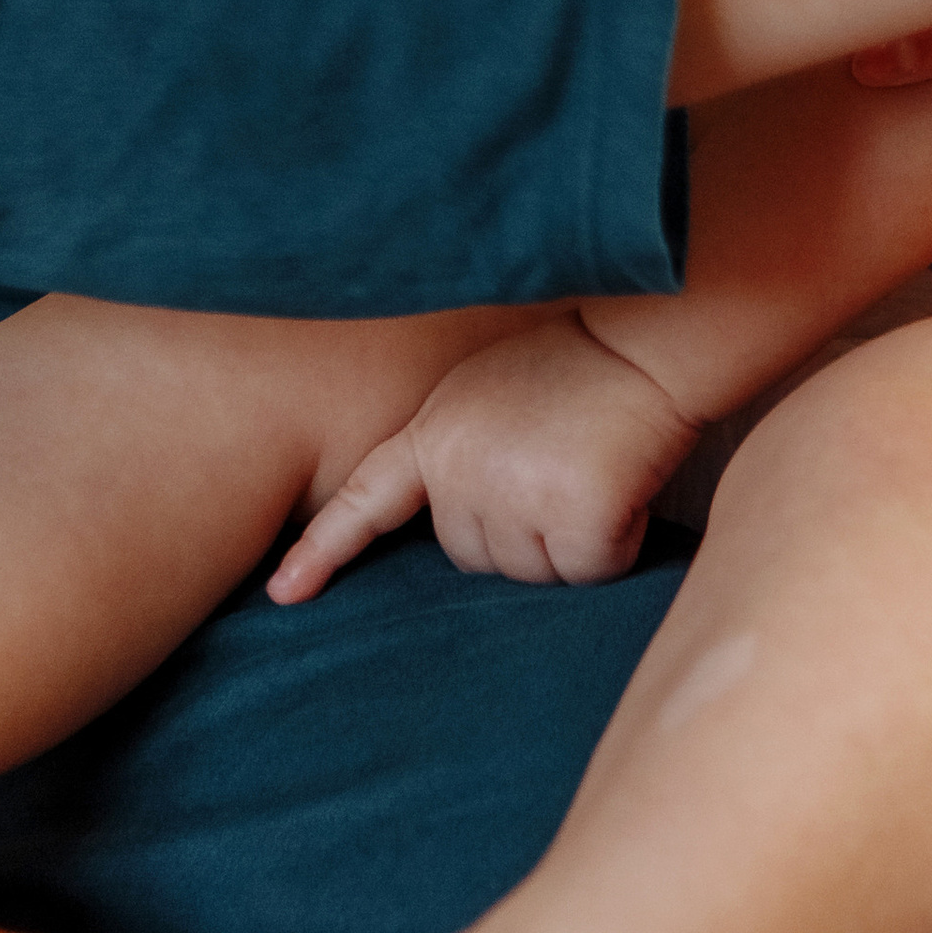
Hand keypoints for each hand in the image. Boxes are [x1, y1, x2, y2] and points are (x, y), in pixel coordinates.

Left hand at [267, 316, 699, 596]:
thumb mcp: (486, 389)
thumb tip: (459, 521)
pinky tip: (622, 487)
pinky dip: (613, 543)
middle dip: (518, 530)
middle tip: (560, 462)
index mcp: (434, 433)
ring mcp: (517, 495)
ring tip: (592, 466)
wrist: (649, 338)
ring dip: (568, 539)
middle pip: (473, 556)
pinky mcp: (576, 518)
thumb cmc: (580, 358)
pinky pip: (589, 569)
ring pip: (532, 572)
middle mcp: (463, 471)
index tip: (283, 595)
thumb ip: (457, 446)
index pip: (366, 499)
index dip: (324, 550)